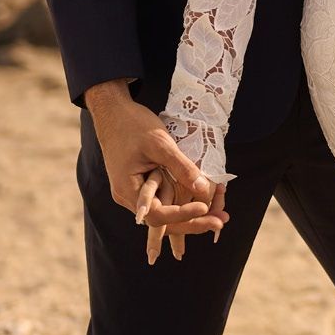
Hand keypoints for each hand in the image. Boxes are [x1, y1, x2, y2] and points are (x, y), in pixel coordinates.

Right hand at [84, 79, 228, 251]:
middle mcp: (129, 197)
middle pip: (163, 221)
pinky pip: (164, 200)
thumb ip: (181, 168)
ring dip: (191, 216)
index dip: (183, 214)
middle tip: (220, 222)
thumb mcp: (161, 144)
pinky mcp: (144, 185)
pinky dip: (183, 203)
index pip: (158, 215)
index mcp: (128, 190)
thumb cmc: (133, 124)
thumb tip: (204, 190)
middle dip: (193, 222)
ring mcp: (136, 192)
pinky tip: (205, 202)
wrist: (114, 112)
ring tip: (219, 216)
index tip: (205, 207)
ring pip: (166, 213)